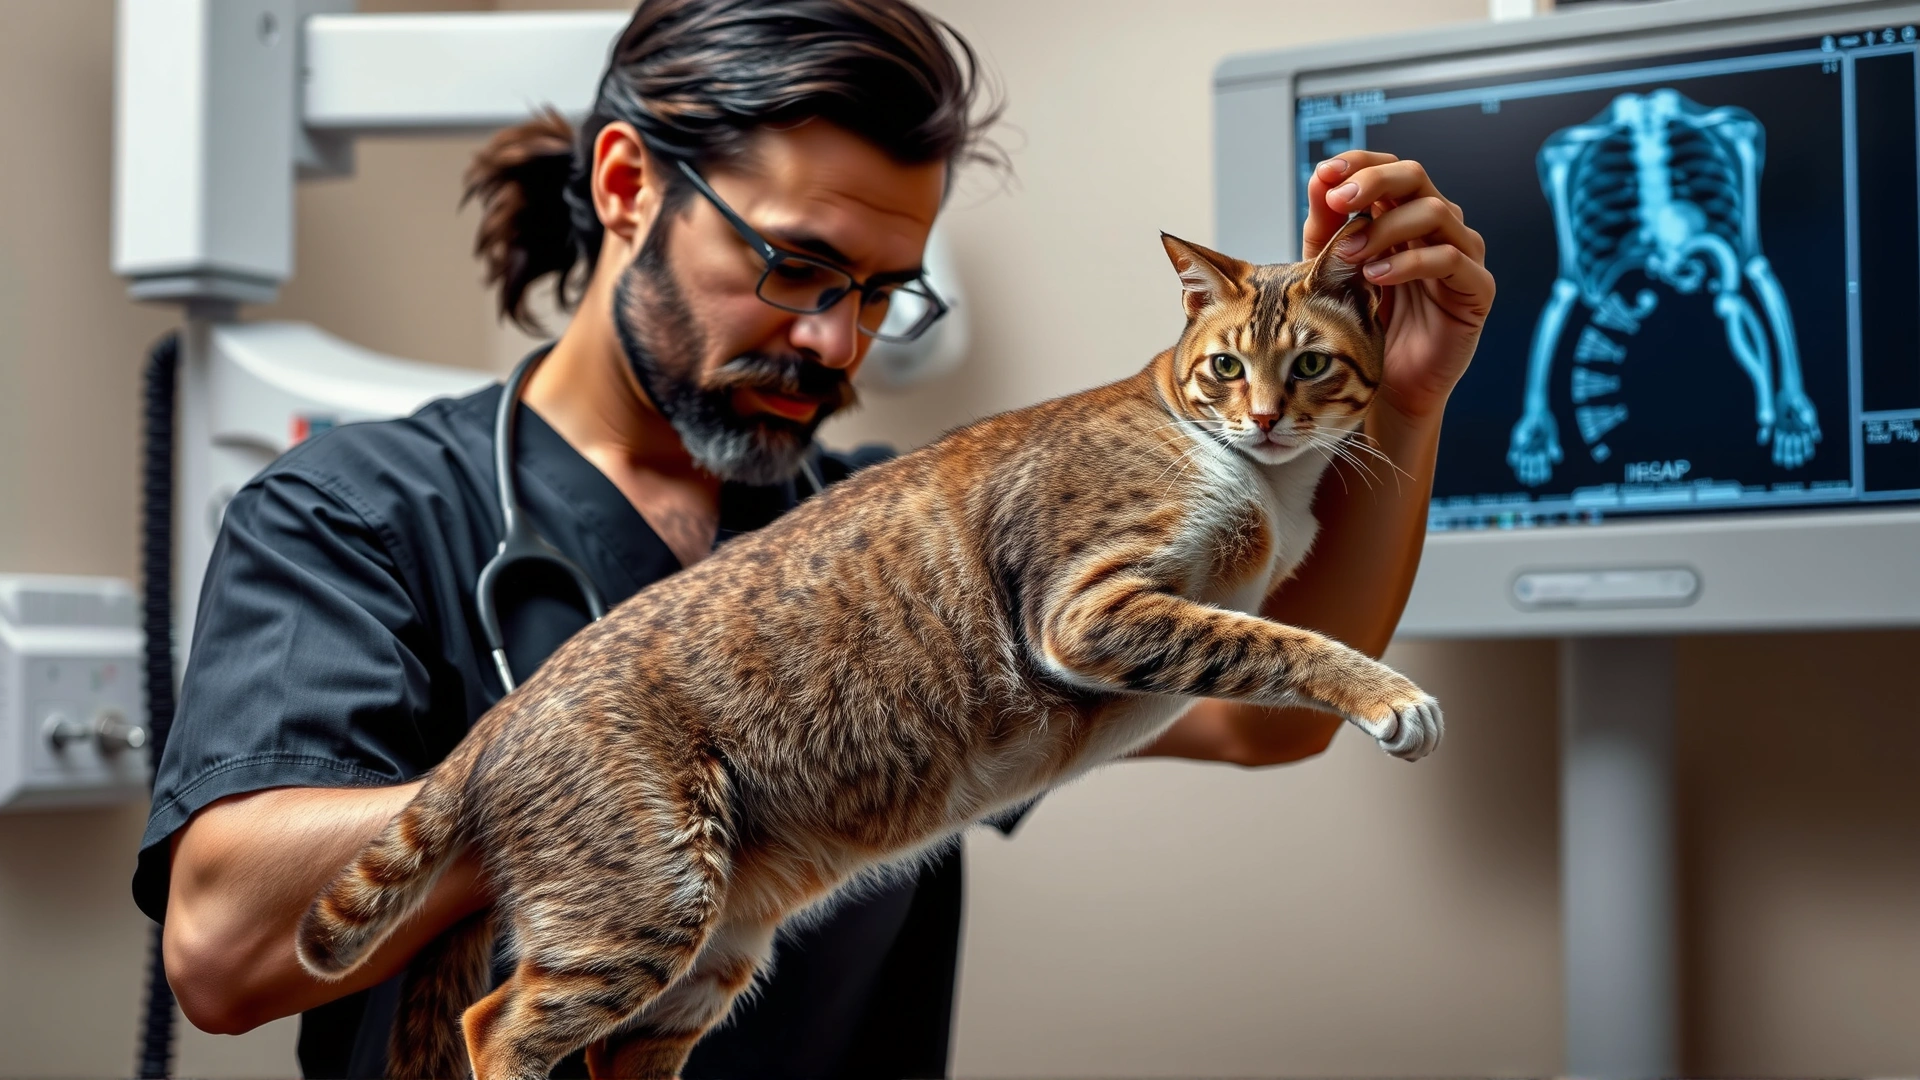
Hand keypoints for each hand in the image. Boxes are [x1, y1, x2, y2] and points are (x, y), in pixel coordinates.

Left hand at [1303, 151, 1494, 421]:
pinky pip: (1450, 259)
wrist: (1386, 386)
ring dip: (1386, 227)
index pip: (1389, 169)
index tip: (1325, 173)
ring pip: (1436, 211)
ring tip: (1350, 253)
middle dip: (1374, 182)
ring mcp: (1461, 253)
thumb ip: (1326, 227)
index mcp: (1403, 214)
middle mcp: (1436, 226)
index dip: (1360, 163)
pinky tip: (1376, 277)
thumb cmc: (1361, 326)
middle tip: (1338, 200)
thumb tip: (1319, 179)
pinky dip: (1409, 263)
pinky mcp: (1476, 288)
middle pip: (1416, 177)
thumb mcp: (1331, 270)